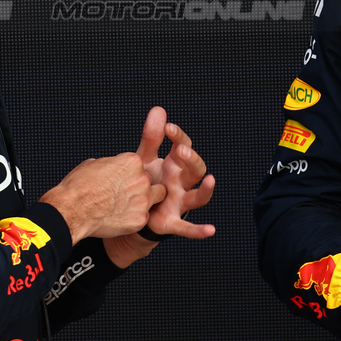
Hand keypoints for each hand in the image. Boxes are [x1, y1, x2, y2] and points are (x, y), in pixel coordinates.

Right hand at [40, 153, 165, 242]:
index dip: (130, 174)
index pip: (140, 166)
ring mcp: (143, 199)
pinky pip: (144, 218)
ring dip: (145, 201)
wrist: (71, 211)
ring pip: (156, 198)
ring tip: (127, 207)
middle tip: (125, 195)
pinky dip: (135, 219)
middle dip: (140, 188)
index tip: (123, 181)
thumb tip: (110, 167)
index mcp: (131, 162)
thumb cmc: (77, 188)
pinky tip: (121, 219)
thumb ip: (110, 165)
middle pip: (150, 181)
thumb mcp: (93, 164)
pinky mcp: (140, 219)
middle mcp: (141, 178)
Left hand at [104, 107, 215, 267]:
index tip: (168, 128)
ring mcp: (179, 202)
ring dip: (206, 189)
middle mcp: (181, 182)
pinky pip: (187, 228)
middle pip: (195, 169)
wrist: (130, 212)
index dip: (178, 137)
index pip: (183, 146)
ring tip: (211, 180)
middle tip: (180, 151)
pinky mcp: (171, 222)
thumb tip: (159, 110)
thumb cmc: (143, 183)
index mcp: (174, 165)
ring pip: (198, 197)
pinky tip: (211, 230)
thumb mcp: (144, 159)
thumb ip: (152, 138)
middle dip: (191, 159)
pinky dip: (199, 230)